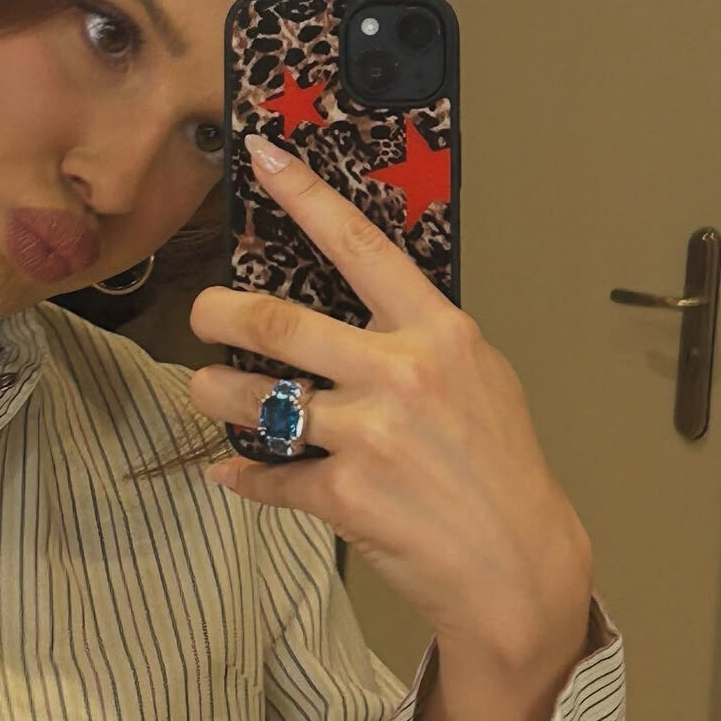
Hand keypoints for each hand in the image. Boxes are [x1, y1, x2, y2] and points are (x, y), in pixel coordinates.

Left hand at [188, 134, 593, 677]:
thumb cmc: (499, 460)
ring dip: (214, 392)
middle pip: (277, 323)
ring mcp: (370, 435)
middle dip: (219, 313)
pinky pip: (269, 475)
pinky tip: (233, 472)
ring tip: (205, 389)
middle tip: (202, 312)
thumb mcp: (477, 372)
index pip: (359, 245)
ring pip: (254, 400)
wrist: (518, 564)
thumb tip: (354, 297)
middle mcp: (400, 373)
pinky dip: (243, 476)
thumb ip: (417, 333)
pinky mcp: (346, 495)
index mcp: (436, 331)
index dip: (306, 196)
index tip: (263, 156)